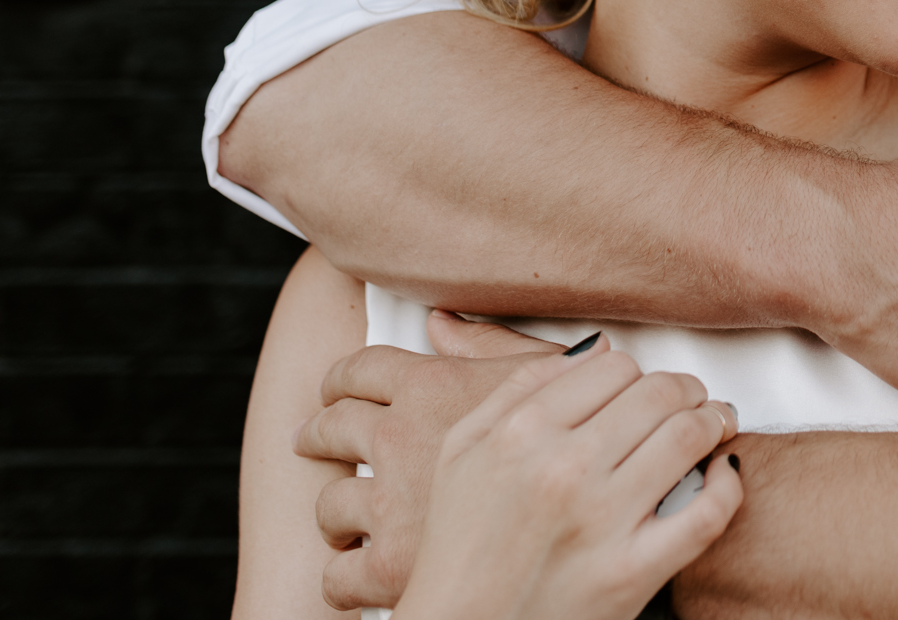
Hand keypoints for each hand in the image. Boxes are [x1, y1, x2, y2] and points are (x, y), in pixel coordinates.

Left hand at [295, 318, 558, 609]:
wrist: (584, 515)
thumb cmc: (577, 439)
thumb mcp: (544, 376)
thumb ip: (487, 345)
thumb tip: (441, 321)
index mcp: (431, 387)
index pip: (360, 369)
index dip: (341, 378)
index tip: (335, 388)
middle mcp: (399, 439)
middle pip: (331, 427)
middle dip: (316, 433)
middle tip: (312, 440)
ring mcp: (390, 504)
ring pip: (329, 503)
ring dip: (333, 511)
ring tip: (341, 520)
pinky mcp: (389, 567)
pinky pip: (339, 575)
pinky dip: (343, 577)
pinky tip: (358, 573)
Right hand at [393, 342, 740, 619]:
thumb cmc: (459, 548)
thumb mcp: (462, 450)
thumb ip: (520, 386)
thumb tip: (594, 348)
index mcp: (520, 433)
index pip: (614, 366)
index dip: (638, 372)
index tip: (645, 386)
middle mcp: (563, 469)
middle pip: (658, 393)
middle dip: (685, 390)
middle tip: (692, 400)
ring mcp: (601, 521)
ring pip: (688, 436)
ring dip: (712, 421)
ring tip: (712, 426)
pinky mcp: (631, 572)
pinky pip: (706, 513)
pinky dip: (726, 484)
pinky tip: (719, 475)